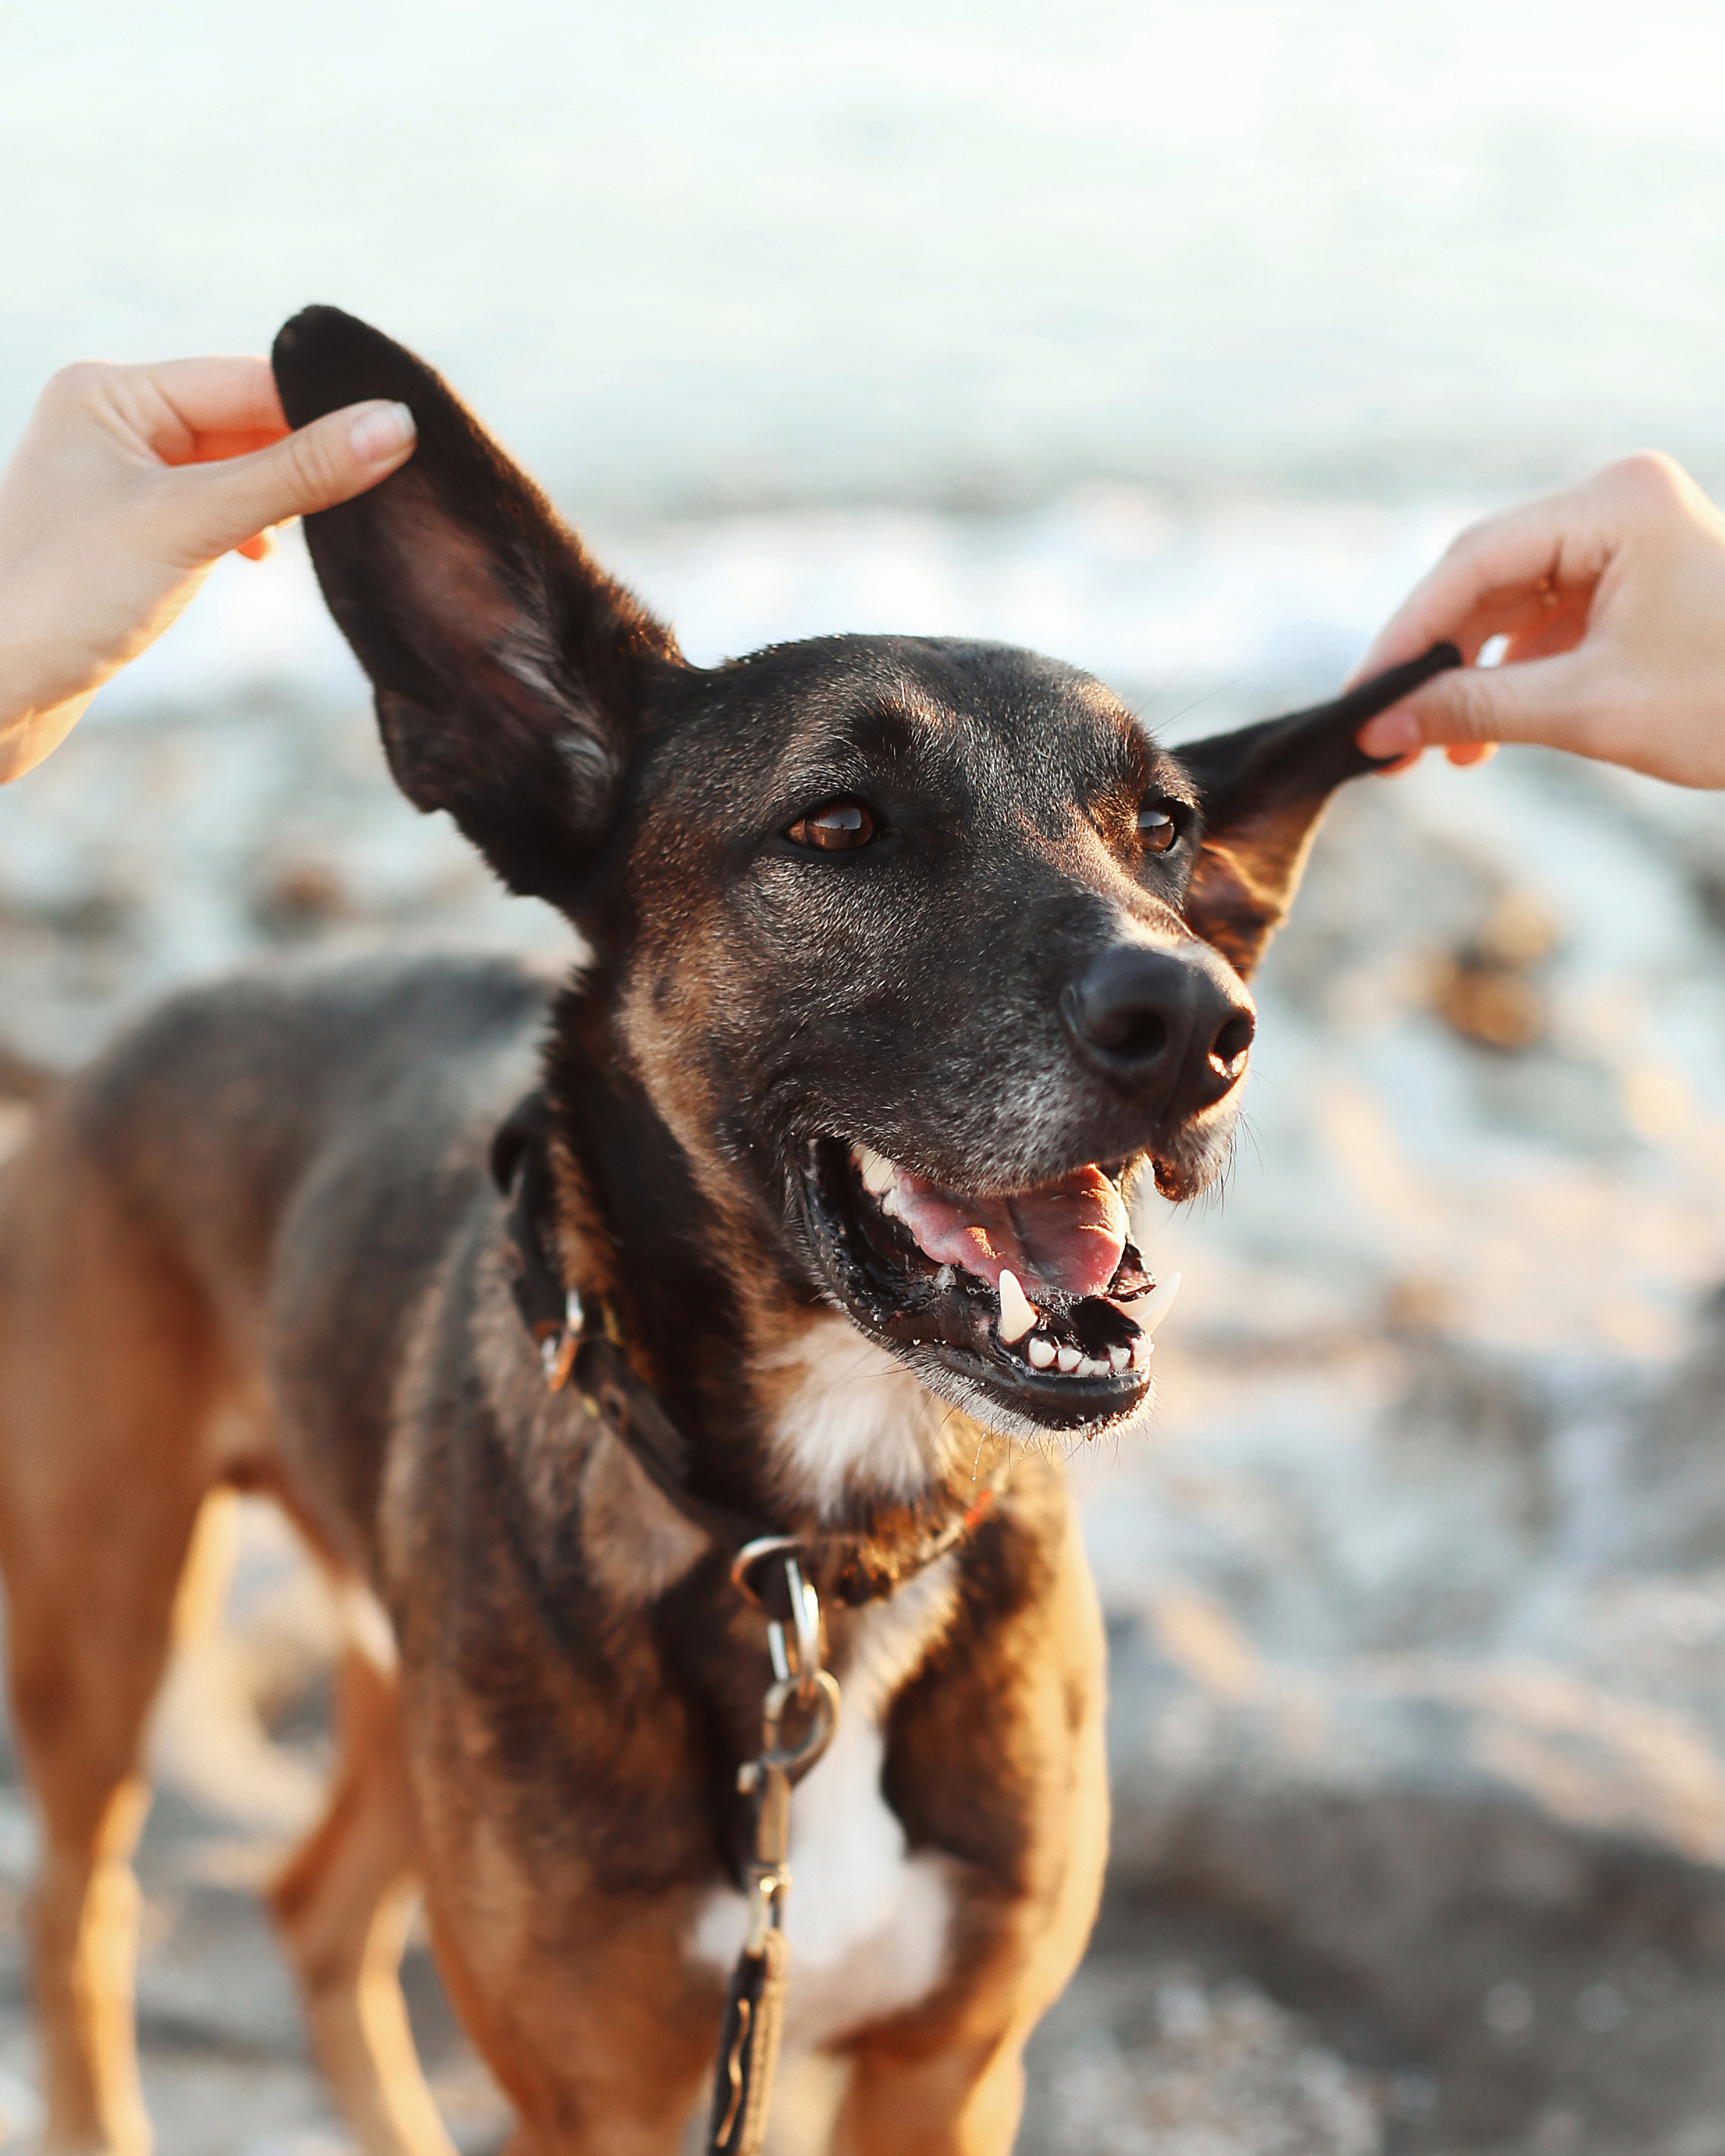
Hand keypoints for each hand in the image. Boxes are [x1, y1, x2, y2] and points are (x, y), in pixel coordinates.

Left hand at [0, 357, 415, 781]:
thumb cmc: (65, 596)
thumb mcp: (192, 525)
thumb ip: (295, 474)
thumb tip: (396, 426)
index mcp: (109, 391)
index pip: (249, 382)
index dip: (325, 412)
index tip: (405, 442)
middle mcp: (110, 421)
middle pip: (246, 422)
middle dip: (304, 460)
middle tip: (383, 495)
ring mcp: (119, 478)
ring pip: (235, 470)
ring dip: (280, 500)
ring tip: (327, 532)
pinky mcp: (130, 532)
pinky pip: (213, 510)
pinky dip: (248, 531)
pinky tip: (262, 560)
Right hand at [1349, 453, 1724, 788]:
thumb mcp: (1590, 710)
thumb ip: (1474, 711)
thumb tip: (1379, 731)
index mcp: (1616, 504)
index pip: (1474, 561)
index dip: (1409, 634)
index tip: (1363, 697)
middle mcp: (1617, 500)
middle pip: (1485, 575)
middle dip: (1433, 658)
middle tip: (1385, 731)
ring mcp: (1627, 534)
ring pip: (1510, 601)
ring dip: (1469, 674)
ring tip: (1434, 750)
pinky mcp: (1632, 574)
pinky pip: (1545, 617)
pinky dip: (1511, 673)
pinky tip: (1482, 736)